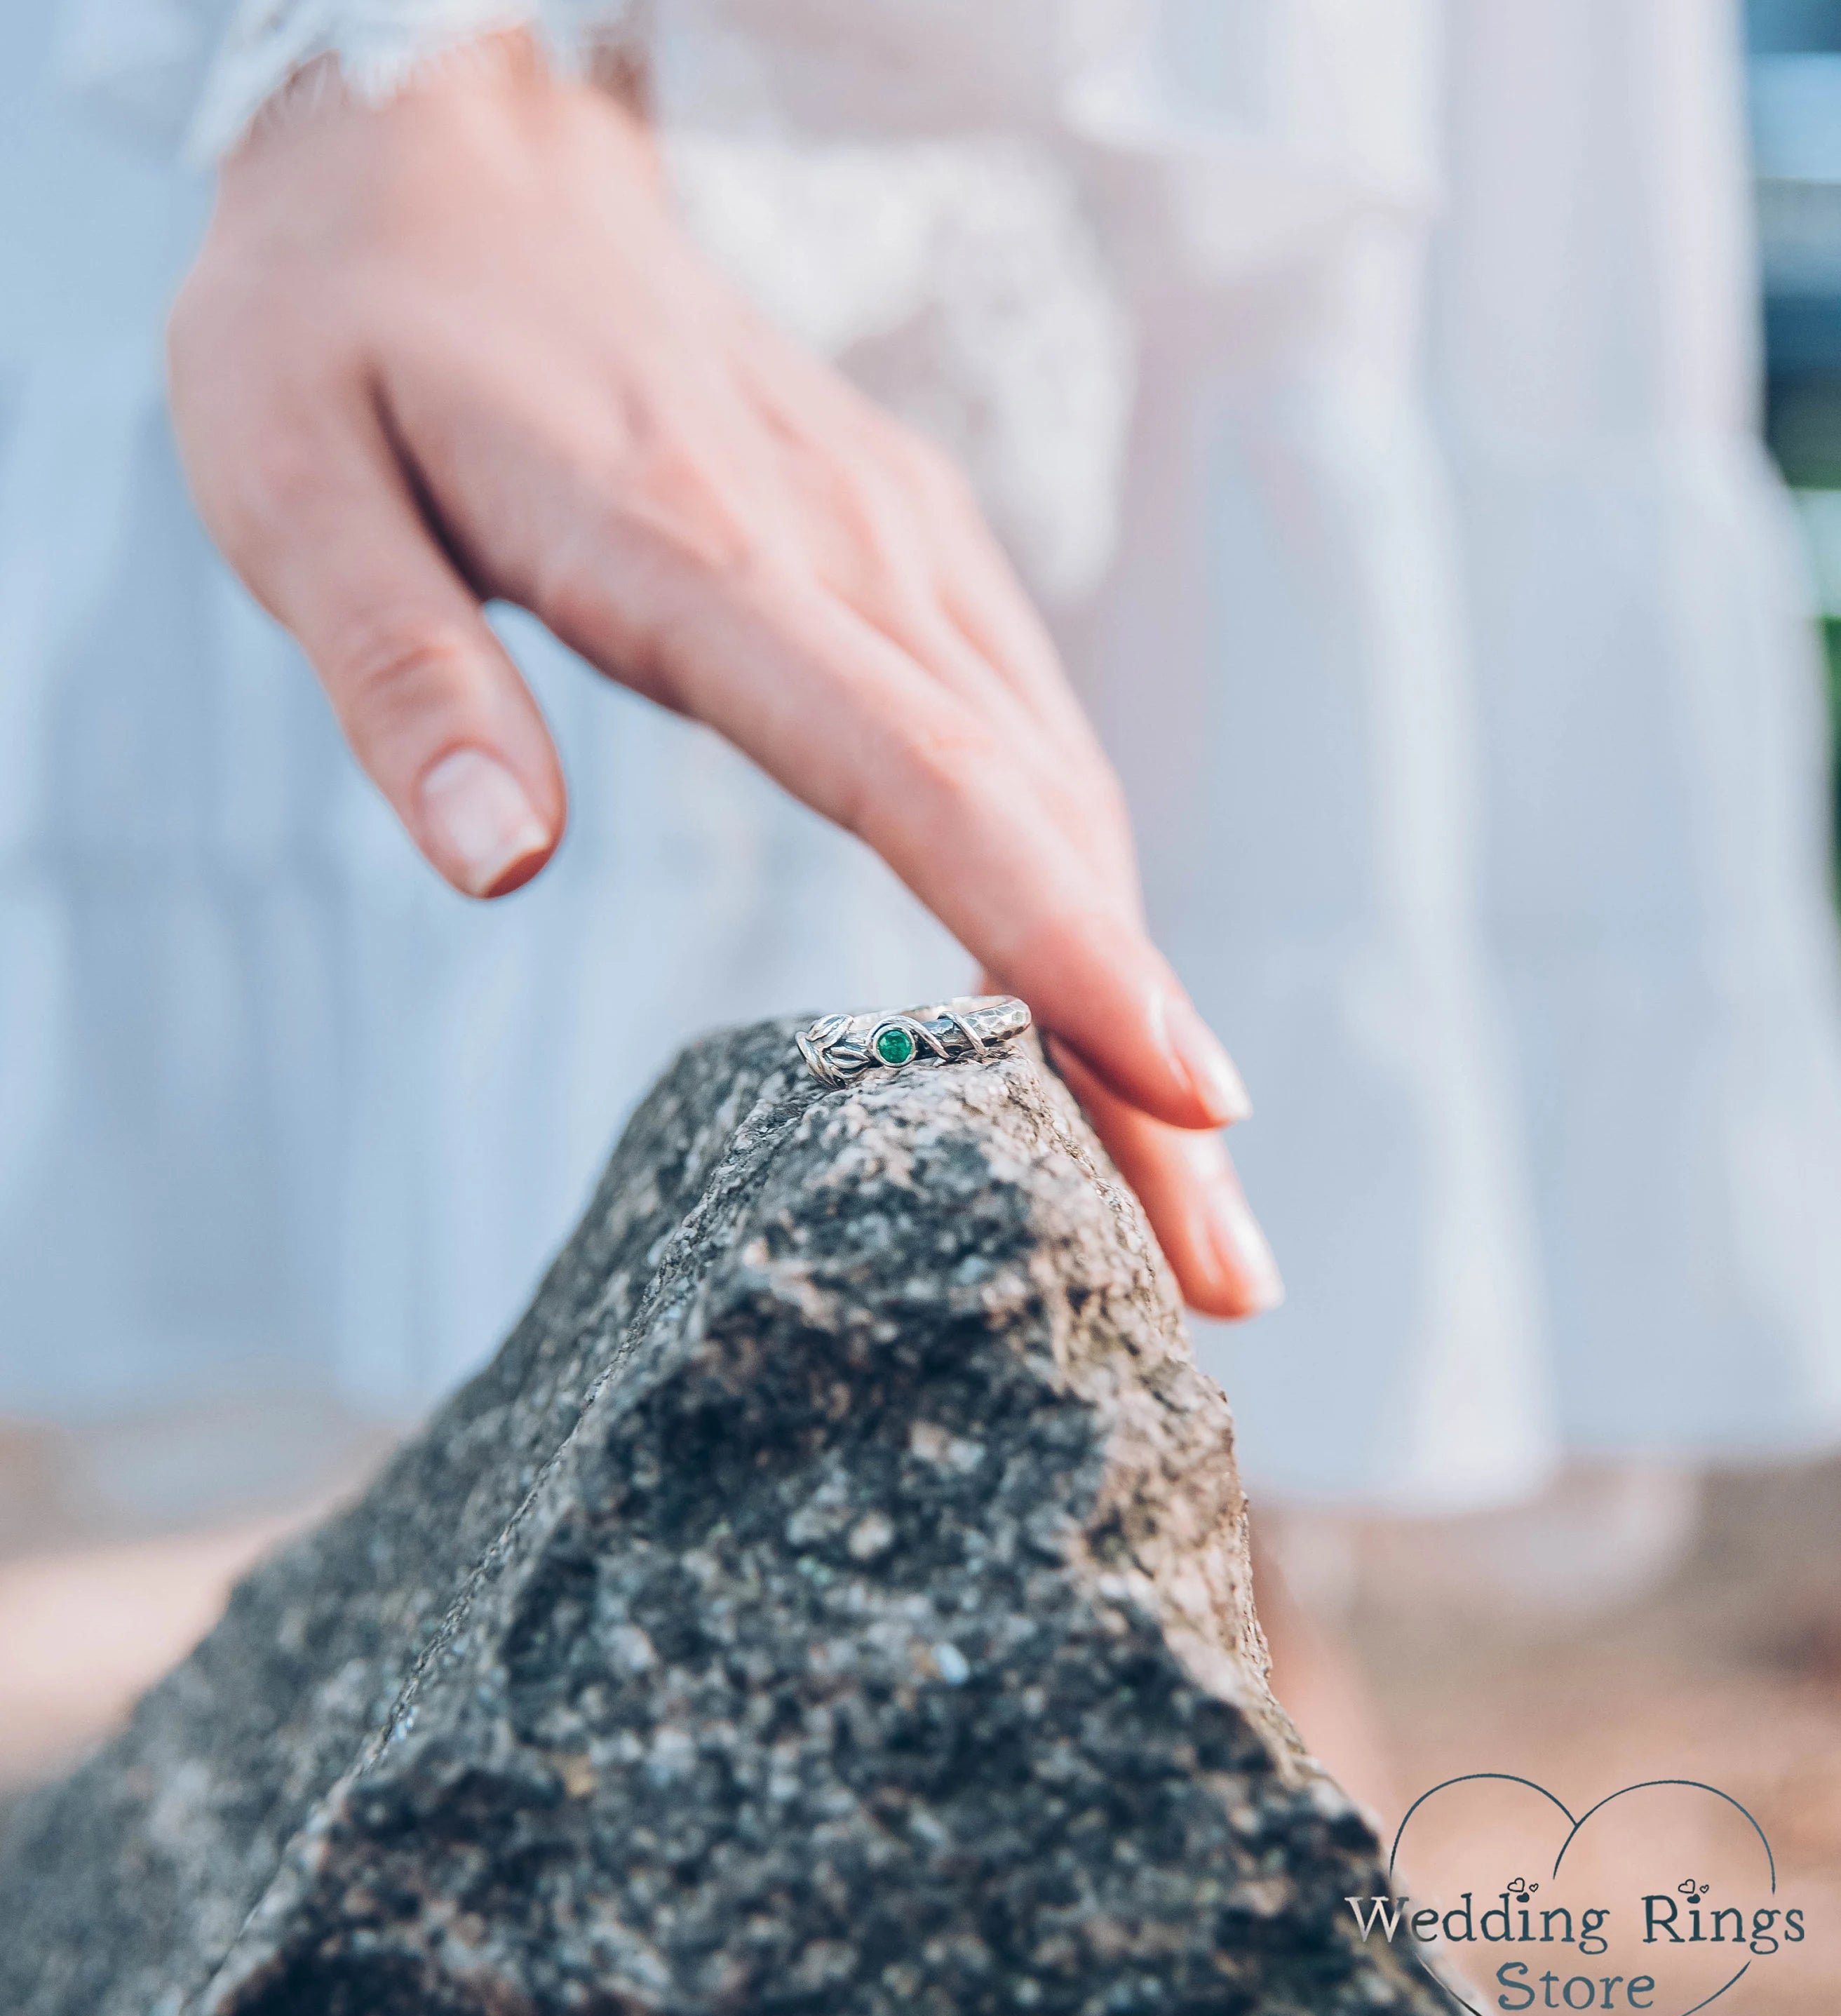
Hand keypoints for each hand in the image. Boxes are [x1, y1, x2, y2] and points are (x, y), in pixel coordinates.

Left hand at [166, 36, 1282, 1318]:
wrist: (447, 134)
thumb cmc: (351, 322)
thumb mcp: (294, 480)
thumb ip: (402, 676)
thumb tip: (501, 868)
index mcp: (693, 552)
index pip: (924, 776)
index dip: (1062, 951)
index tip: (1186, 1100)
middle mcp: (840, 547)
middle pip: (1039, 825)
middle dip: (1143, 1058)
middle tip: (1225, 1265)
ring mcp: (891, 536)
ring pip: (1059, 785)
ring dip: (1139, 985)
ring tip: (1200, 1170)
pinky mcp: (899, 538)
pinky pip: (1022, 724)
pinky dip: (1083, 874)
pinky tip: (1109, 981)